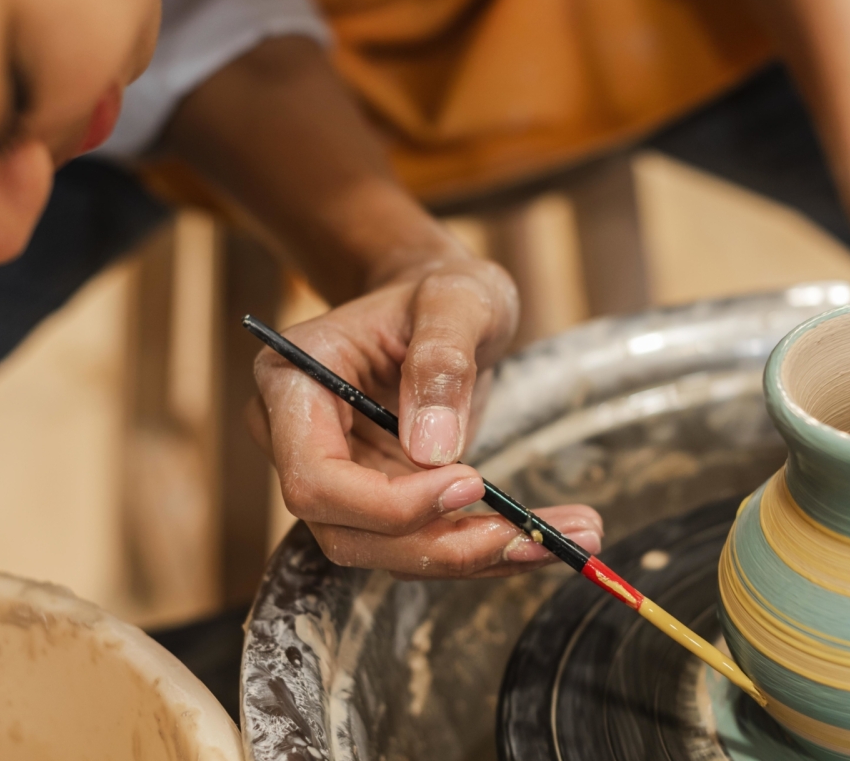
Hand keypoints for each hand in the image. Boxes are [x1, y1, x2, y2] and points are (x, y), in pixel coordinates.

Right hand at [250, 255, 604, 578]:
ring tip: (556, 542)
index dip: (387, 502)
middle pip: (346, 531)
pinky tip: (541, 539)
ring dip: (471, 558)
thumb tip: (431, 449)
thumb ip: (442, 359)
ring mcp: (339, 477)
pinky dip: (483, 550)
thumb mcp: (455, 298)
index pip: (314, 478)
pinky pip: (422, 543)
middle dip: (439, 545)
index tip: (470, 480)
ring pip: (387, 552)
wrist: (444, 308)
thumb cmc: (440, 291)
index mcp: (293, 383)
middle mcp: (299, 441)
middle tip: (529, 537)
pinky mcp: (381, 500)